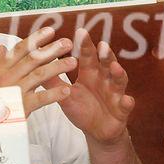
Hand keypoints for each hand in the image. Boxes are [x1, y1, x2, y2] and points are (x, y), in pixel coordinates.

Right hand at [0, 27, 76, 115]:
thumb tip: (2, 46)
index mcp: (2, 68)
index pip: (20, 49)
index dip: (36, 39)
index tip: (50, 30)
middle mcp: (9, 76)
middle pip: (33, 59)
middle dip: (51, 49)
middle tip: (67, 43)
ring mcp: (16, 90)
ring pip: (39, 75)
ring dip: (57, 67)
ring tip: (73, 62)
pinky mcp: (22, 106)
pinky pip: (41, 98)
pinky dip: (54, 94)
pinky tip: (67, 90)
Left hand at [45, 29, 134, 144]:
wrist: (98, 131)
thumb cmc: (82, 108)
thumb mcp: (66, 94)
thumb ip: (53, 80)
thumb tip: (35, 64)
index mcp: (90, 73)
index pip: (88, 56)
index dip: (85, 45)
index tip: (81, 31)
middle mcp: (104, 79)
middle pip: (105, 63)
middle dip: (105, 54)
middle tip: (101, 45)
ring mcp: (115, 93)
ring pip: (119, 80)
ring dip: (118, 73)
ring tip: (114, 66)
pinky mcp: (122, 109)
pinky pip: (126, 105)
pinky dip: (127, 102)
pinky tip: (127, 99)